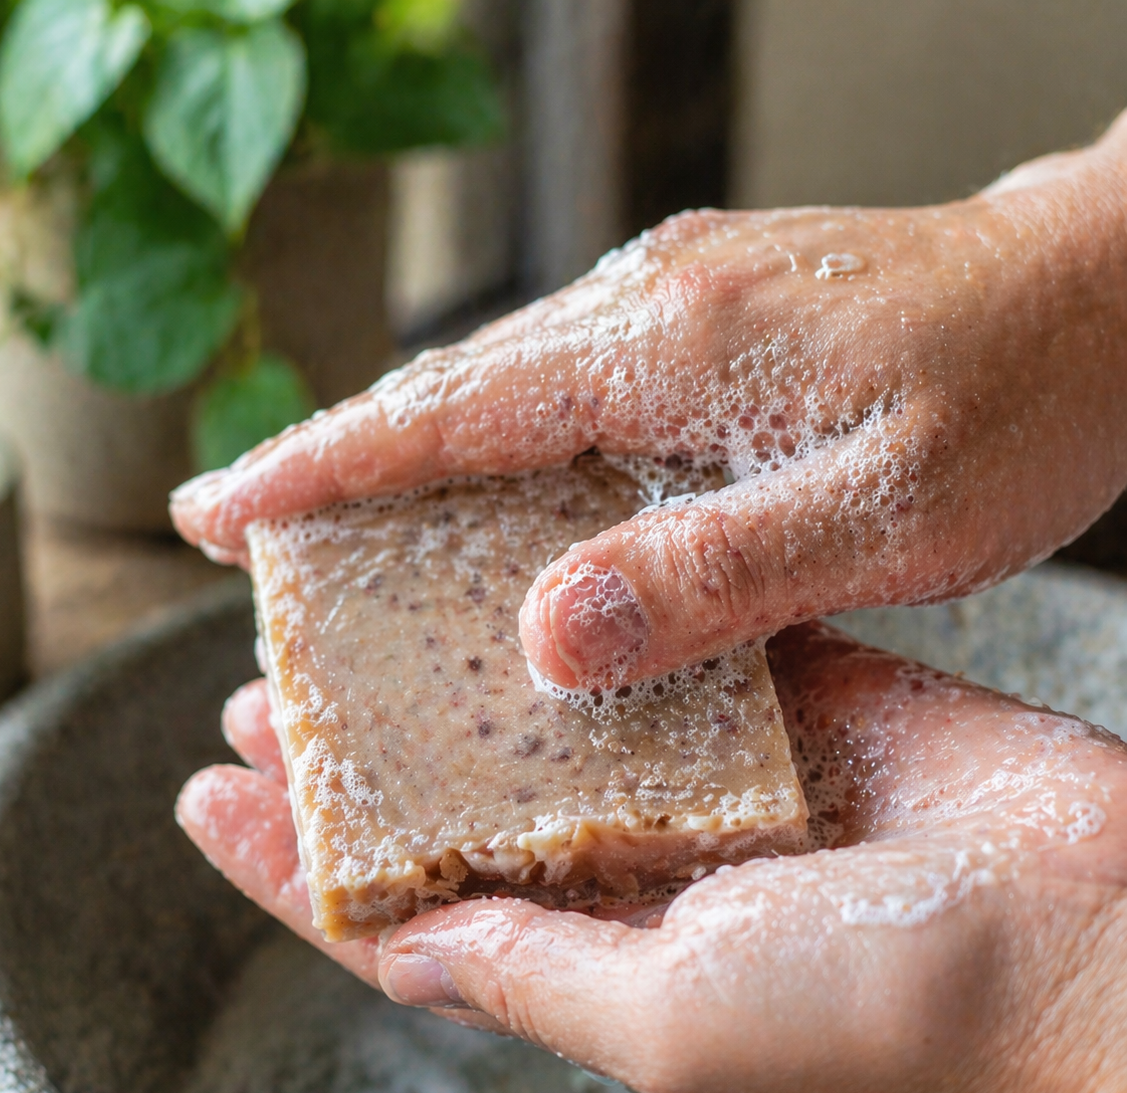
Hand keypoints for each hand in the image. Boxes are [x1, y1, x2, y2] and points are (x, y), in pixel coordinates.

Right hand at [171, 117, 1126, 689]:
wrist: (1103, 292)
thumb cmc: (1019, 398)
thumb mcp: (884, 515)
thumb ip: (712, 574)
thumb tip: (549, 637)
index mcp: (666, 347)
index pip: (446, 412)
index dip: (320, 465)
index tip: (218, 508)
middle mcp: (646, 306)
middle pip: (448, 391)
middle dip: (336, 460)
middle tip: (246, 530)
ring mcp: (672, 302)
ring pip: (499, 386)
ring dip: (411, 452)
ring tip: (339, 527)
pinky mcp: (704, 317)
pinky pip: (560, 384)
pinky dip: (496, 442)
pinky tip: (490, 497)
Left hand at [176, 624, 1126, 1092]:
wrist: (1086, 923)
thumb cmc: (889, 1005)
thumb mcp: (673, 1022)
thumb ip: (525, 977)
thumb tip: (391, 952)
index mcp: (592, 958)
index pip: (399, 915)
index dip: (292, 865)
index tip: (203, 796)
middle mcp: (628, 871)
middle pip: (448, 806)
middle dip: (353, 757)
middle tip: (261, 689)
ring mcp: (694, 780)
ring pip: (530, 716)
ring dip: (441, 673)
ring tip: (354, 617)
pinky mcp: (763, 699)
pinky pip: (642, 645)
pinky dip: (572, 608)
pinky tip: (502, 563)